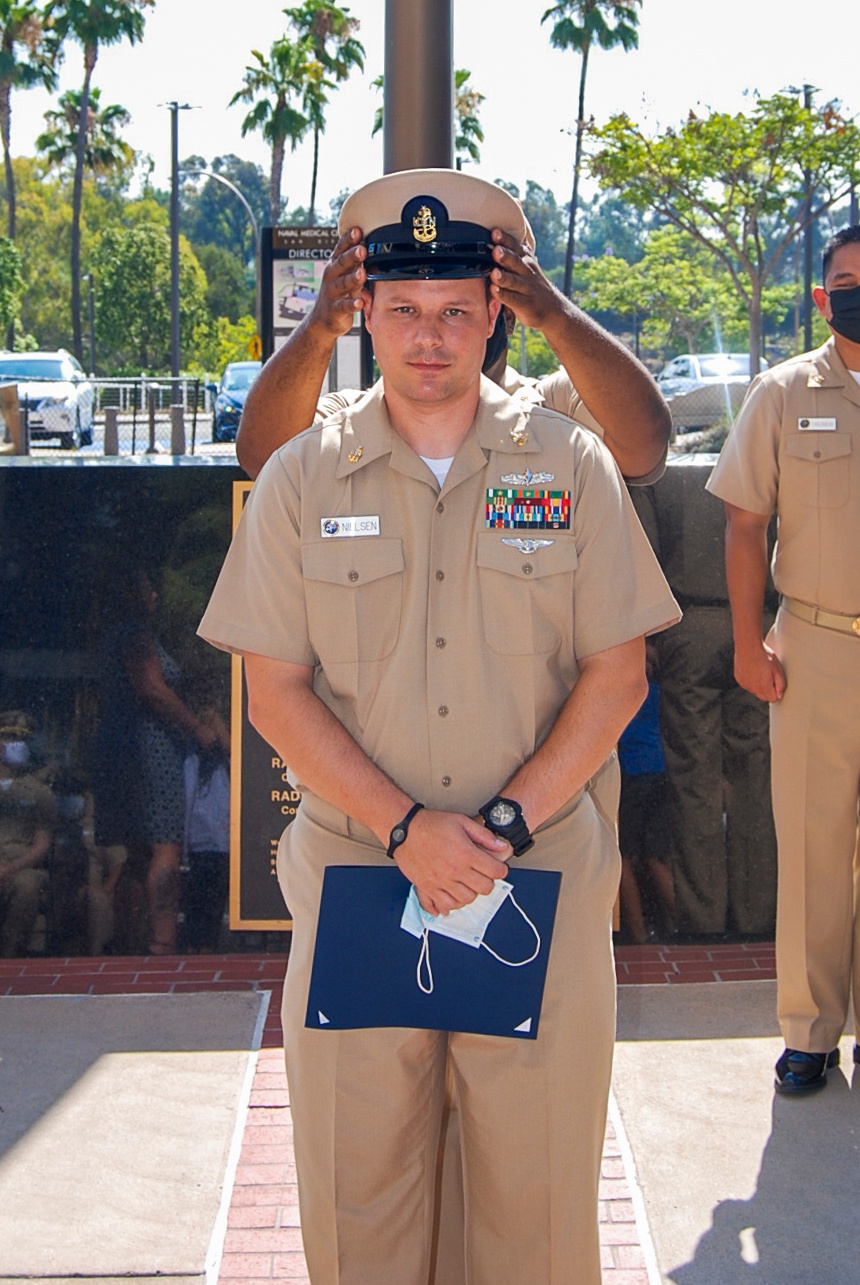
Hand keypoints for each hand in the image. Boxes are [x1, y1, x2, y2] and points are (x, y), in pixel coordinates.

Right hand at [310, 226, 367, 337]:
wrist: (322, 320)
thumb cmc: (338, 293)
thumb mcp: (345, 275)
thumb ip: (355, 262)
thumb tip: (368, 243)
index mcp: (335, 265)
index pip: (341, 249)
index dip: (349, 239)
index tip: (358, 230)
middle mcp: (332, 277)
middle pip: (342, 264)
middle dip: (352, 256)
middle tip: (362, 249)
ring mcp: (332, 293)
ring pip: (343, 284)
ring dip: (353, 278)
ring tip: (362, 273)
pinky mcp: (335, 310)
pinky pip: (344, 306)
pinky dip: (352, 304)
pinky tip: (360, 302)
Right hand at [394, 809, 510, 915]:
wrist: (404, 831)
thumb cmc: (430, 825)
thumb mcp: (462, 822)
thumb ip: (484, 835)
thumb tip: (502, 845)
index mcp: (466, 854)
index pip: (495, 872)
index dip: (500, 870)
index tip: (497, 868)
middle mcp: (455, 871)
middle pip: (484, 889)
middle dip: (488, 881)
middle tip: (483, 875)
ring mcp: (441, 882)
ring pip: (467, 899)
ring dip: (471, 892)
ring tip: (468, 883)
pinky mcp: (428, 888)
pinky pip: (445, 905)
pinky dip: (452, 903)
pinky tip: (453, 895)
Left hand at [488, 228, 567, 331]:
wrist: (553, 309)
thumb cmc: (532, 284)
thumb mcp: (527, 265)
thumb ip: (514, 252)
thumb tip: (496, 232)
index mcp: (525, 260)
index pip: (514, 247)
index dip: (505, 239)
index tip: (494, 232)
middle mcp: (526, 271)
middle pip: (514, 261)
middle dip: (505, 255)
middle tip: (495, 250)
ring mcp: (526, 288)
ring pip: (513, 281)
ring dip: (503, 277)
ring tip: (494, 273)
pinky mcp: (525, 304)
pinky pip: (512, 298)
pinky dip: (503, 295)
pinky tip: (494, 290)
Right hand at [734, 641, 786, 701]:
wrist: (748, 646)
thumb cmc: (764, 655)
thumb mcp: (778, 669)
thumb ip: (781, 684)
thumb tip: (780, 694)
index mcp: (764, 687)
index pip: (773, 699)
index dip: (776, 691)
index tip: (776, 682)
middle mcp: (752, 688)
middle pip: (763, 696)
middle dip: (768, 690)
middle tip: (769, 675)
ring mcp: (744, 684)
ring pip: (755, 690)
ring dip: (759, 685)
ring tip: (760, 671)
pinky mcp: (739, 679)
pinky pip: (747, 684)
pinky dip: (751, 680)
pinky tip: (753, 669)